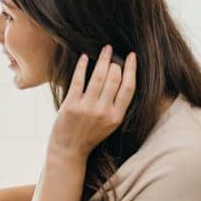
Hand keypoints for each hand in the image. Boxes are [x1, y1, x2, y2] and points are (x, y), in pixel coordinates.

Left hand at [48, 46, 136, 160]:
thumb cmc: (89, 135)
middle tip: (112, 52)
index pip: (129, 87)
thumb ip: (116, 105)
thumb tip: (121, 77)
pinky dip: (82, 66)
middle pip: (114, 79)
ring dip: (102, 59)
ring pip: (98, 76)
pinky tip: (85, 57)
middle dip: (114, 62)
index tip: (132, 55)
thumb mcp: (110, 124)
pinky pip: (78, 80)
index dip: (132, 69)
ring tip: (105, 49)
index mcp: (117, 116)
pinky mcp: (71, 105)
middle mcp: (104, 112)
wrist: (68, 151)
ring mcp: (87, 108)